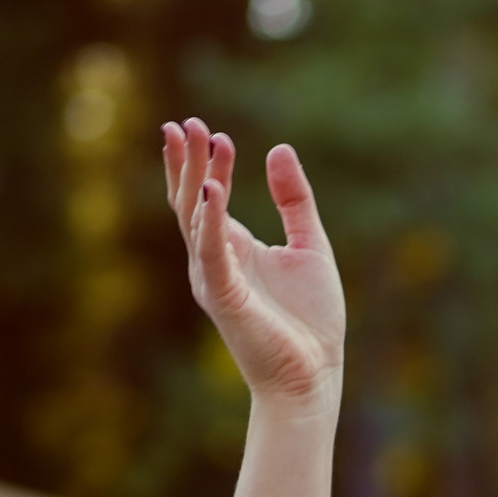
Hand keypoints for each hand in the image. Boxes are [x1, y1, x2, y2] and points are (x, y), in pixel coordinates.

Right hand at [161, 119, 345, 410]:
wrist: (313, 374)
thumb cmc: (310, 320)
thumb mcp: (309, 245)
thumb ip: (294, 200)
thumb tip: (277, 149)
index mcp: (232, 248)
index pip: (206, 196)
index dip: (204, 163)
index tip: (206, 129)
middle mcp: (214, 260)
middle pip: (190, 202)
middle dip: (186, 162)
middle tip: (184, 122)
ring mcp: (214, 278)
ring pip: (195, 220)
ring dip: (196, 179)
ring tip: (199, 140)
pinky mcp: (224, 296)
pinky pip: (210, 252)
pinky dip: (209, 220)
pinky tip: (212, 189)